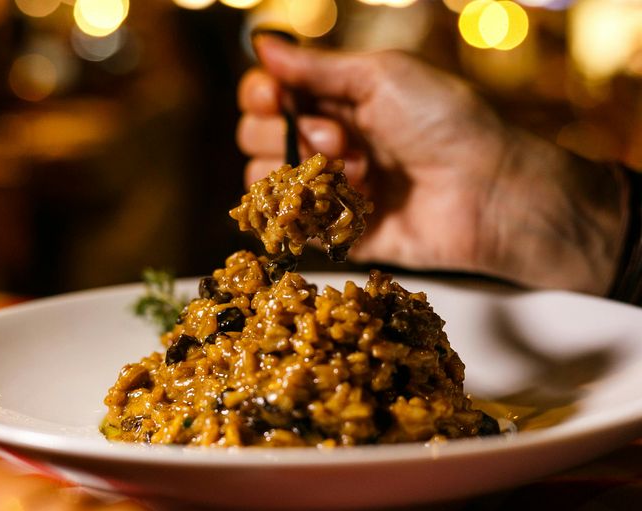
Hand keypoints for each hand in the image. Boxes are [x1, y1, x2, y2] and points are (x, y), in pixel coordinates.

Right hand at [237, 35, 624, 293]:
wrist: (488, 190)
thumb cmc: (445, 121)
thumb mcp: (382, 75)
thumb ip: (316, 67)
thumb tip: (261, 44)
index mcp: (337, 99)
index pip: (270, 95)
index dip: (262, 96)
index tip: (273, 98)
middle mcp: (327, 141)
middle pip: (257, 136)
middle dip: (291, 133)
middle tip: (342, 137)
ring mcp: (329, 188)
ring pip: (266, 179)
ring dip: (303, 171)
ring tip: (359, 171)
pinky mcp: (336, 232)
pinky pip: (290, 223)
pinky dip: (305, 209)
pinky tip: (351, 198)